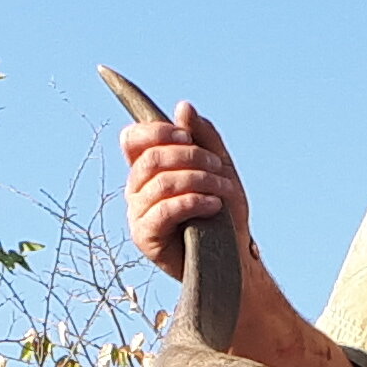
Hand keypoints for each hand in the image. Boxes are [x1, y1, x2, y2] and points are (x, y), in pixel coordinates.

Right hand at [120, 100, 245, 279]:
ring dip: (198, 180)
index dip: (155, 131)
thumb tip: (182, 107)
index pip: (132, 140)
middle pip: (151, 158)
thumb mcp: (220, 168)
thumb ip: (202, 138)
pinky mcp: (145, 237)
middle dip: (190, 157)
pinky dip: (193, 201)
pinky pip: (164, 210)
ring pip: (160, 182)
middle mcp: (137, 191)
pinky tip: (213, 205)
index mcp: (148, 171)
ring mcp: (138, 214)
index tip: (186, 136)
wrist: (234, 259)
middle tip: (217, 168)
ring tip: (222, 189)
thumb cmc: (224, 216)